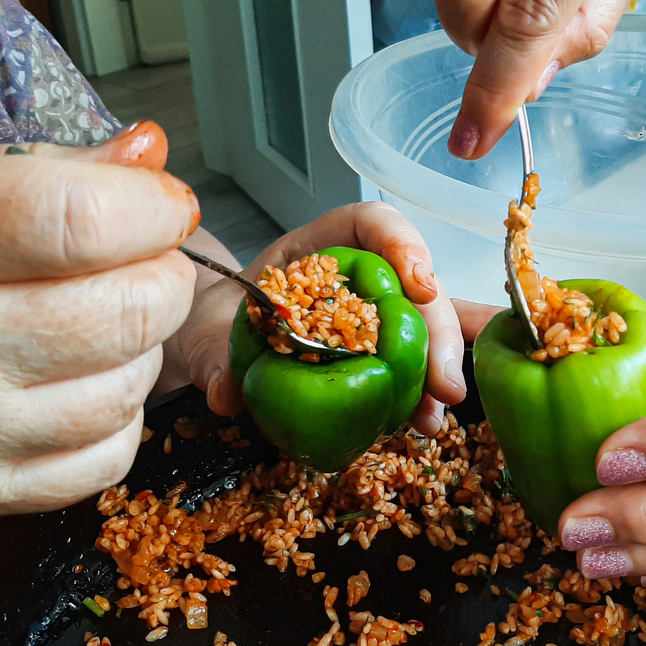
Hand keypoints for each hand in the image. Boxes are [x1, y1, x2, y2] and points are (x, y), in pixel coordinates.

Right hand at [0, 123, 200, 520]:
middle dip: (160, 276)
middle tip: (138, 263)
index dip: (149, 208)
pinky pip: (103, 458)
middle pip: (123, 311)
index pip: (76, 220)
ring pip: (126, 388)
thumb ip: (49, 174)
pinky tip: (75, 385)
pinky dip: (115, 417)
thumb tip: (151, 159)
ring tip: (96, 322)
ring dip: (141, 349)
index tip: (161, 205)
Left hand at [179, 202, 468, 436]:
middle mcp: (356, 275)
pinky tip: (427, 420)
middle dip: (437, 330)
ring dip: (439, 368)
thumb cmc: (215, 321)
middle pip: (414, 283)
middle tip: (443, 382)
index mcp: (317, 247)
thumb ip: (211, 356)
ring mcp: (371, 313)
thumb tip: (224, 392)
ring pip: (424, 324)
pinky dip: (423, 391)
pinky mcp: (376, 350)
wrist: (213, 348)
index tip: (419, 284)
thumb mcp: (202, 334)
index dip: (401, 243)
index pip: (370, 224)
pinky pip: (411, 362)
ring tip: (435, 416)